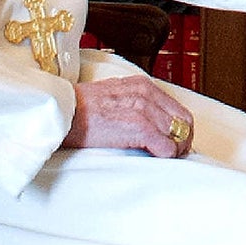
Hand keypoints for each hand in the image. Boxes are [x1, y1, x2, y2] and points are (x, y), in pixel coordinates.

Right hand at [64, 75, 194, 157]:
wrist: (62, 112)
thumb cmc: (80, 109)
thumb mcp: (115, 96)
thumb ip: (135, 104)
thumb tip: (151, 123)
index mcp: (143, 86)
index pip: (178, 109)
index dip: (180, 129)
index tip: (174, 143)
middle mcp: (147, 94)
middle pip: (184, 122)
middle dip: (182, 141)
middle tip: (173, 155)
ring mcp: (145, 110)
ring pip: (179, 135)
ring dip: (174, 150)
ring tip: (161, 158)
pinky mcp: (139, 127)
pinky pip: (167, 147)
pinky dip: (165, 156)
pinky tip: (154, 158)